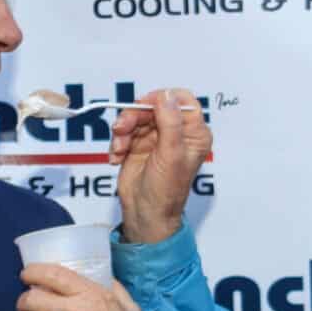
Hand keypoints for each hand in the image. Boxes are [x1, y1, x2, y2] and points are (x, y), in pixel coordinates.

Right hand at [109, 88, 211, 245]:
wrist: (144, 213)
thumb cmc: (165, 192)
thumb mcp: (171, 154)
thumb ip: (170, 122)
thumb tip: (167, 97)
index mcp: (194, 134)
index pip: (182, 100)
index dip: (162, 98)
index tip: (146, 105)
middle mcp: (176, 132)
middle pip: (153, 106)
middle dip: (134, 116)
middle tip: (121, 129)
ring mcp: (156, 137)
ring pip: (135, 117)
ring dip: (123, 131)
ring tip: (119, 149)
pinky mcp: (138, 144)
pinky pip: (124, 131)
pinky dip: (117, 142)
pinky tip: (117, 158)